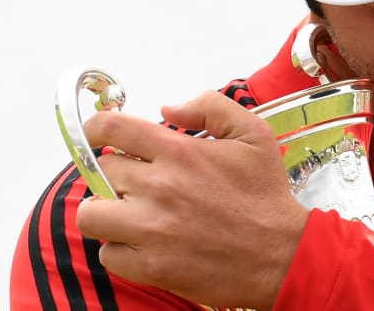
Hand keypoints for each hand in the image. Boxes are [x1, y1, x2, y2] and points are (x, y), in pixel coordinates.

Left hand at [76, 91, 308, 308]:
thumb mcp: (254, 134)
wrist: (281, 254)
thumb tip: (169, 108)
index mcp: (180, 152)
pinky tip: (145, 243)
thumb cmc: (266, 196)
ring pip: (91, 214)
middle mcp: (159, 187)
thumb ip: (212, 107)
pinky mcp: (150, 266)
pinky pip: (108, 253)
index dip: (96, 129)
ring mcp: (151, 229)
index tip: (100, 136)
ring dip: (107, 211)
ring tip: (131, 213)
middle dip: (115, 173)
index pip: (111, 129)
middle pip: (100, 171)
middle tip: (138, 182)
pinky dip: (121, 249)